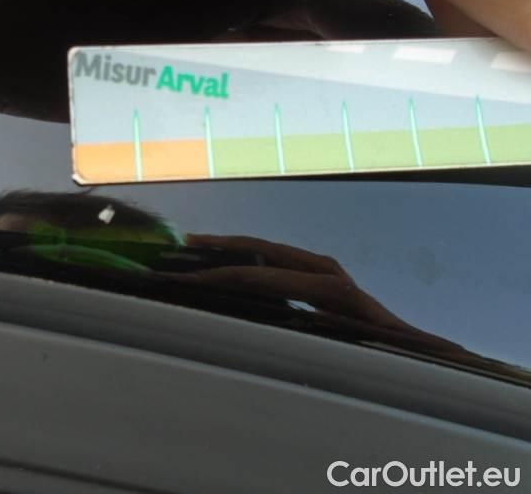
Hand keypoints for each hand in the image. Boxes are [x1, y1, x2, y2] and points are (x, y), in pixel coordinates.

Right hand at [183, 234, 463, 351]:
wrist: (419, 351)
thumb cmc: (390, 355)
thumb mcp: (362, 348)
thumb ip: (332, 339)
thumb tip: (298, 322)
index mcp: (329, 286)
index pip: (263, 275)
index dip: (222, 277)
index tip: (188, 280)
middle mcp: (324, 269)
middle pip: (262, 249)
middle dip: (220, 246)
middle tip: (181, 246)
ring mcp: (321, 269)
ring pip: (267, 251)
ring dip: (231, 248)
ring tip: (194, 249)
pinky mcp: (317, 277)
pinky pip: (276, 261)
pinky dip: (247, 259)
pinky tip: (226, 265)